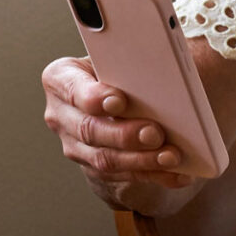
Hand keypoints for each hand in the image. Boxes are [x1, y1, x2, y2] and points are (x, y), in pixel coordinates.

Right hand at [41, 56, 196, 210]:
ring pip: (104, 159)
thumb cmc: (118, 69)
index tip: (120, 101)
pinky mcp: (93, 168)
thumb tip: (162, 73)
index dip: (94, 98)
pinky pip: (122, 176)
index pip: (73, 89)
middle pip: (89, 130)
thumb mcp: (117, 59)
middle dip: (125, 134)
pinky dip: (152, 174)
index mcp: (61, 78)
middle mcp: (61, 114)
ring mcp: (75, 145)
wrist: (115, 94)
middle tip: (155, 133)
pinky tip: (175, 172)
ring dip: (141, 160)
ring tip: (170, 156)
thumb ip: (129, 64)